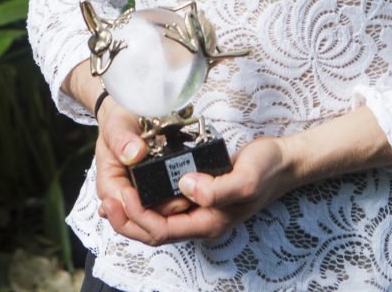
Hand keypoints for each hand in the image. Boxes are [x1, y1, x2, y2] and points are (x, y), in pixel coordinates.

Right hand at [94, 97, 193, 239]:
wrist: (126, 115)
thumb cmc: (117, 123)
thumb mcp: (115, 126)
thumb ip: (122, 140)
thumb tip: (134, 153)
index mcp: (111, 188)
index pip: (126, 212)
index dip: (144, 212)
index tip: (162, 195)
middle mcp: (126, 199)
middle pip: (143, 227)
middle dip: (166, 219)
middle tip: (185, 200)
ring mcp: (142, 199)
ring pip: (159, 223)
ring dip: (177, 214)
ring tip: (192, 197)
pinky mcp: (157, 194)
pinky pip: (169, 210)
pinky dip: (182, 206)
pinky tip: (195, 198)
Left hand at [98, 134, 298, 245]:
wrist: (285, 160)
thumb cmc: (268, 169)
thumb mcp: (246, 178)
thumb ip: (216, 188)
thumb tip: (184, 186)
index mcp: (208, 221)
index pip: (161, 231)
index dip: (137, 218)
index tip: (122, 195)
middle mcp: (200, 219)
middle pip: (153, 231)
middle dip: (125, 219)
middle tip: (106, 198)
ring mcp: (199, 207)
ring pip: (157, 218)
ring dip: (132, 211)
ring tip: (112, 194)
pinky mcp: (200, 191)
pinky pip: (166, 202)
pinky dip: (147, 197)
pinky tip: (137, 182)